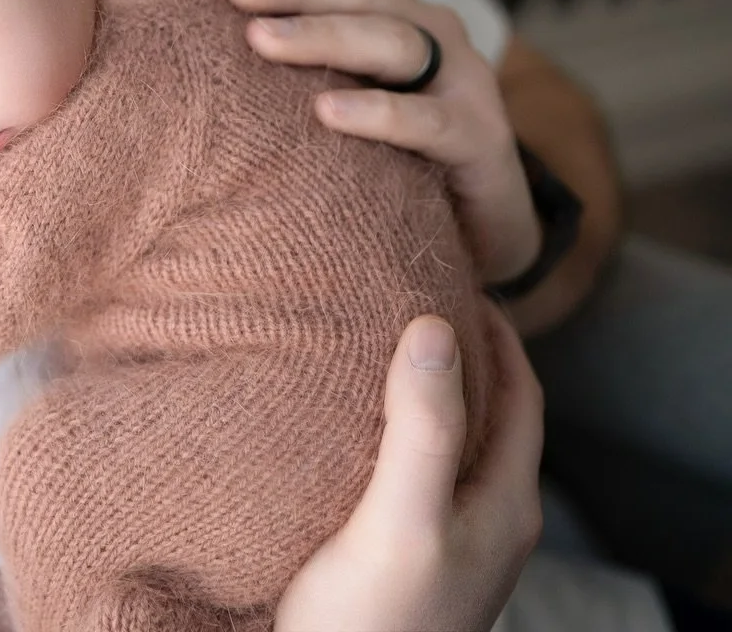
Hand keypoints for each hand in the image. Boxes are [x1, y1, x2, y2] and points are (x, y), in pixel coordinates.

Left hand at [223, 0, 539, 285]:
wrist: (482, 228)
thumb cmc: (396, 156)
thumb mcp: (348, 94)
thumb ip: (304, 63)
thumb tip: (219, 37)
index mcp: (400, 15)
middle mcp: (436, 35)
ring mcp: (464, 83)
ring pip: (393, 42)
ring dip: (323, 36)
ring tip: (261, 40)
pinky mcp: (479, 138)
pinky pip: (426, 121)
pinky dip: (377, 114)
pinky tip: (326, 112)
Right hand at [275, 313, 543, 630]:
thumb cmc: (369, 621)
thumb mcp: (400, 518)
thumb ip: (422, 428)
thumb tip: (435, 326)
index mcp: (507, 504)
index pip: (522, 392)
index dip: (495, 331)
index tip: (450, 279)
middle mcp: (491, 520)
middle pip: (494, 415)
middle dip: (464, 354)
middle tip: (413, 298)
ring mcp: (453, 542)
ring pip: (456, 445)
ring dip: (432, 393)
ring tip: (381, 348)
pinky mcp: (412, 556)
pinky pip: (423, 473)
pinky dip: (403, 432)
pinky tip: (355, 427)